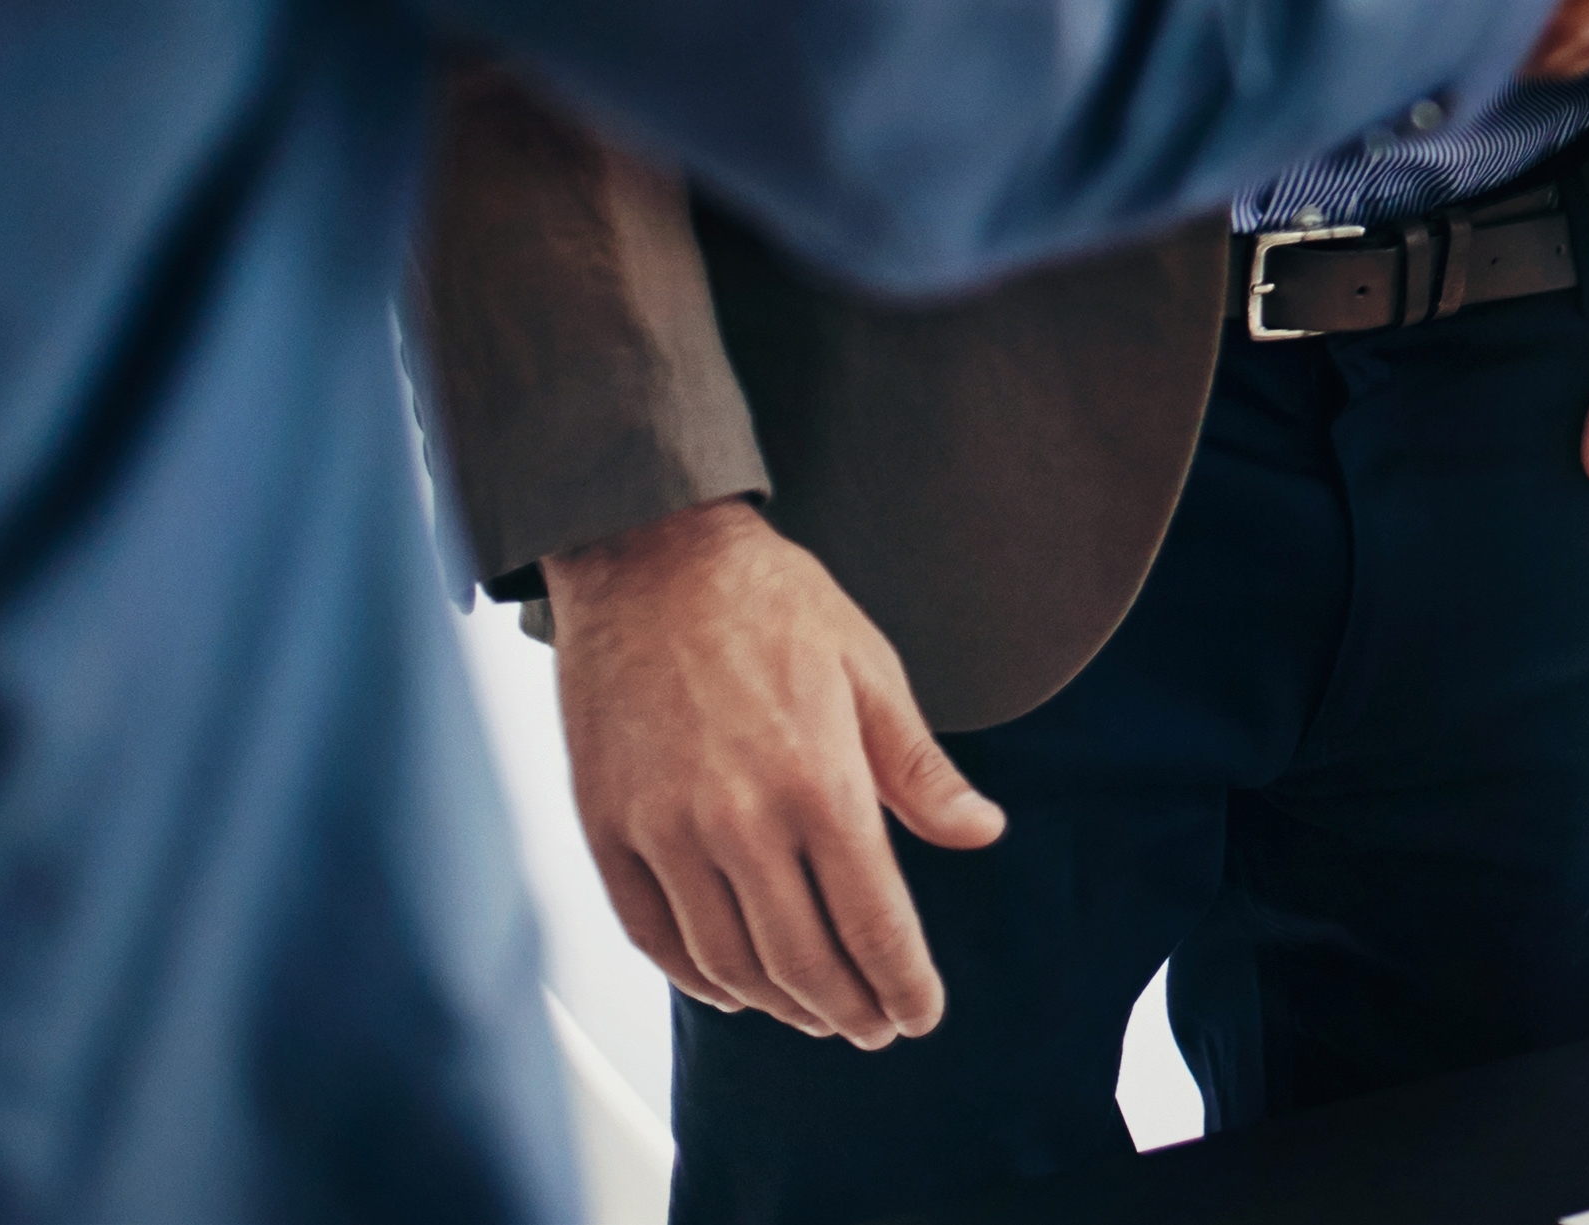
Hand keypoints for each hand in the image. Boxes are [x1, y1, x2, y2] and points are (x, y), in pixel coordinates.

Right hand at [540, 497, 1001, 1044]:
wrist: (649, 558)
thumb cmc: (771, 606)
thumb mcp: (870, 671)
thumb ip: (921, 769)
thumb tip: (981, 832)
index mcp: (819, 783)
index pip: (874, 921)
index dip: (902, 983)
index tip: (920, 1015)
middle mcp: (740, 822)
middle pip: (803, 960)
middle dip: (849, 1009)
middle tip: (875, 1029)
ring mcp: (665, 832)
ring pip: (729, 962)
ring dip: (780, 1005)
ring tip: (816, 1015)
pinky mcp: (608, 829)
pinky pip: (653, 935)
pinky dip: (697, 978)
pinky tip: (731, 989)